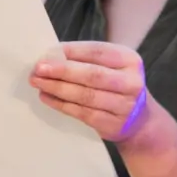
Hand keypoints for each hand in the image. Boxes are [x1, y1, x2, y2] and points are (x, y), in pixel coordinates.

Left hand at [30, 41, 150, 141]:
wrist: (139, 122)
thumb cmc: (117, 87)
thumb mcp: (111, 67)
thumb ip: (86, 60)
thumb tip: (51, 57)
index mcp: (129, 60)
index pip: (97, 52)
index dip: (70, 52)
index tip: (47, 54)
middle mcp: (131, 82)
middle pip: (92, 75)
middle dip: (62, 71)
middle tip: (38, 69)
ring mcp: (124, 106)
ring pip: (85, 95)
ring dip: (57, 88)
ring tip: (38, 83)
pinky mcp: (112, 124)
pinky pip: (82, 113)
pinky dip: (61, 104)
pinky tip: (47, 97)